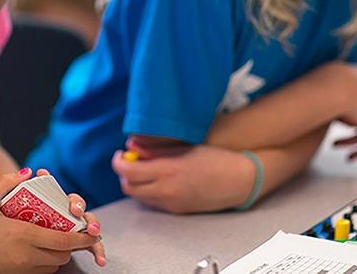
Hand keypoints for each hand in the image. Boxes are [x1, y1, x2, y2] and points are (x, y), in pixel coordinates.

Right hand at [0, 169, 102, 272]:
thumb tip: (26, 172)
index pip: (64, 240)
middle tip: (68, 233)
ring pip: (51, 267)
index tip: (92, 233)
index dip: (83, 238)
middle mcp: (25, 257)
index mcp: (23, 236)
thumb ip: (6, 182)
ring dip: (56, 255)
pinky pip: (37, 273)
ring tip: (50, 241)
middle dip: (69, 246)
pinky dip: (42, 264)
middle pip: (62, 256)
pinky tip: (32, 252)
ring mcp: (18, 271)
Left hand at [111, 144, 254, 213]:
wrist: (237, 180)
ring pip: (140, 197)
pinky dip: (149, 192)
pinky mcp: (177, 210)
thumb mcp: (182, 147)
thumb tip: (131, 146)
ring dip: (136, 184)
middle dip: (125, 174)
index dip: (118, 162)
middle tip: (129, 162)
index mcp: (167, 170)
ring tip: (144, 170)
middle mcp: (166, 190)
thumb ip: (154, 148)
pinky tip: (159, 180)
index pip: (128, 171)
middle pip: (129, 187)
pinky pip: (154, 202)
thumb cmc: (214, 158)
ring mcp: (172, 203)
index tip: (120, 155)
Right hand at [334, 65, 356, 159]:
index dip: (355, 112)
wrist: (338, 83)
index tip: (341, 119)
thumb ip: (331, 89)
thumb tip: (323, 95)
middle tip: (341, 132)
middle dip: (355, 127)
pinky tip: (349, 157)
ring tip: (334, 144)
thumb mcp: (330, 80)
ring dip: (352, 140)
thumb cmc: (329, 80)